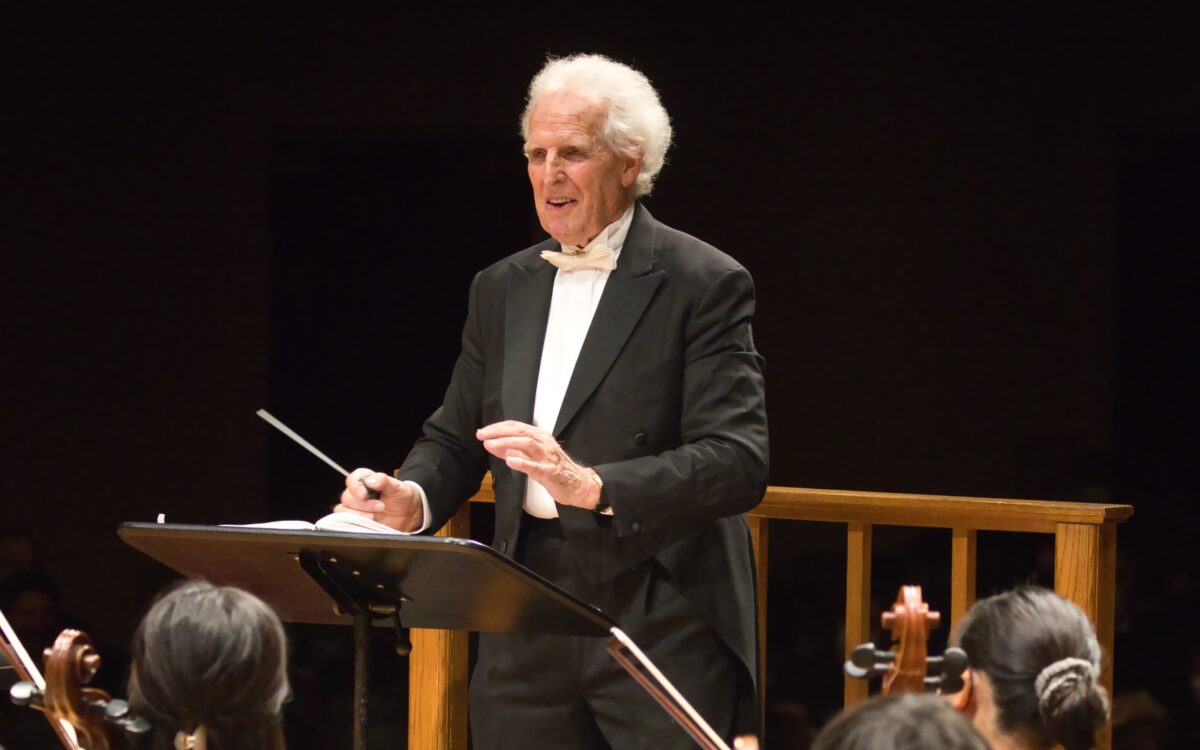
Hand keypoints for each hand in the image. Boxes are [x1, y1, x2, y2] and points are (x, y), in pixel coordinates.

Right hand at [335, 468, 423, 531]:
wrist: (409, 514)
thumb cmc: (401, 496)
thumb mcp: (397, 486)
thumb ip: (383, 480)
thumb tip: (370, 481)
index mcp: (365, 481)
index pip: (352, 479)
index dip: (355, 486)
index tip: (364, 494)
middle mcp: (357, 494)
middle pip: (347, 497)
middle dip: (363, 504)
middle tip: (381, 506)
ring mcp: (355, 509)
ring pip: (343, 511)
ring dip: (358, 515)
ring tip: (375, 516)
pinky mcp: (356, 522)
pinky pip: (345, 523)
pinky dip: (354, 524)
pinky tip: (369, 524)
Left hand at [477, 420, 600, 509]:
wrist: (577, 484)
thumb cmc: (553, 469)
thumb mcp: (531, 456)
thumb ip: (512, 450)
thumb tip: (491, 444)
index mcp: (539, 436)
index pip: (516, 426)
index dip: (498, 427)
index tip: (483, 432)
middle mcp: (544, 442)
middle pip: (520, 431)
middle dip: (498, 432)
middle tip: (482, 435)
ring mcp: (547, 456)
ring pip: (527, 443)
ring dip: (507, 442)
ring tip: (490, 444)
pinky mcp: (550, 472)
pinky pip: (535, 466)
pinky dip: (521, 462)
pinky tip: (510, 460)